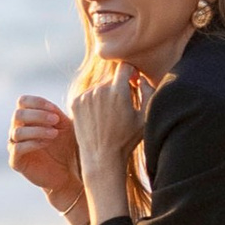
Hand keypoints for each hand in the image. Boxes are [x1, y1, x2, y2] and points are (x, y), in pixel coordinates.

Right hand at [8, 94, 83, 221]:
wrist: (67, 173)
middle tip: (56, 120)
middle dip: (38, 115)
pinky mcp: (15, 161)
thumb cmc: (66, 146)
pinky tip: (47, 143)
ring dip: (37, 129)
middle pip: (18, 114)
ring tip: (54, 134)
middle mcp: (17, 129)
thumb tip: (50, 105)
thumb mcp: (64, 126)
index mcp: (27, 117)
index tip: (54, 109)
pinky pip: (17, 148)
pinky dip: (33, 143)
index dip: (37, 102)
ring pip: (17, 131)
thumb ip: (56, 114)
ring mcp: (14, 145)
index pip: (22, 101)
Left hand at [71, 64, 151, 219]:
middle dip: (119, 87)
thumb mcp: (145, 117)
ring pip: (99, 86)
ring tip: (110, 116)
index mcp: (118, 91)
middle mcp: (99, 90)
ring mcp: (85, 96)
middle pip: (112, 78)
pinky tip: (99, 118)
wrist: (101, 158)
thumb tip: (140, 78)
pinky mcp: (75, 102)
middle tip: (123, 107)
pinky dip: (94, 102)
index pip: (125, 66)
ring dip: (106, 95)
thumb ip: (148, 92)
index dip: (131, 72)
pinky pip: (88, 94)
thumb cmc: (127, 140)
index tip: (133, 83)